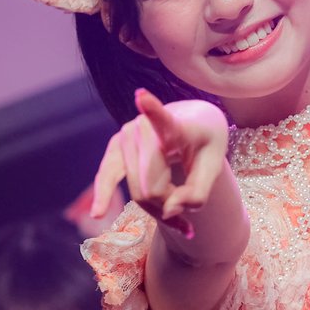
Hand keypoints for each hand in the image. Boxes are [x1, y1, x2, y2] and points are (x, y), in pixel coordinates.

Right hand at [91, 90, 228, 238]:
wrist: (193, 122)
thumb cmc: (205, 144)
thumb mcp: (214, 169)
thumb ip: (197, 194)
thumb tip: (167, 211)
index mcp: (178, 126)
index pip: (163, 119)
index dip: (152, 109)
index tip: (141, 96)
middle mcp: (146, 126)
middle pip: (151, 189)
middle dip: (169, 204)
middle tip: (186, 200)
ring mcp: (127, 134)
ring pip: (136, 192)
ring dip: (156, 207)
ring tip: (175, 201)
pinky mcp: (115, 145)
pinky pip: (107, 176)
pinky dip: (106, 198)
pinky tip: (96, 214)